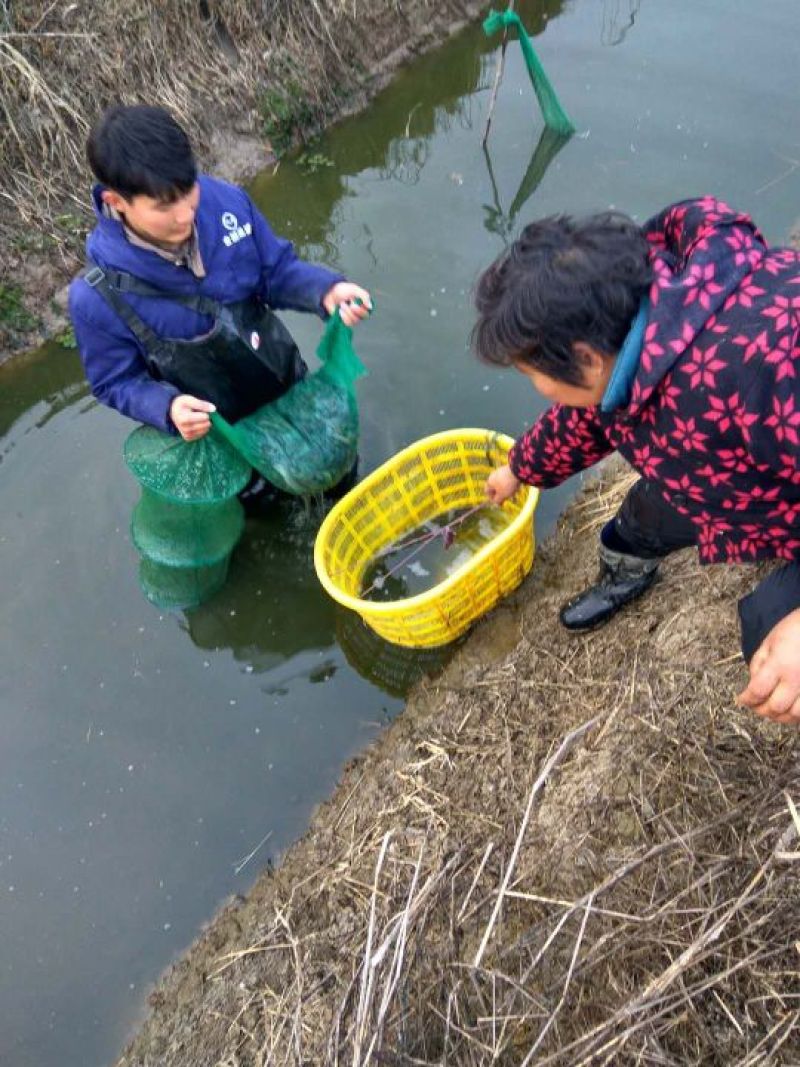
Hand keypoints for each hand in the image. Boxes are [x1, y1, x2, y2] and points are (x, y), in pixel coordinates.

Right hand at [169, 395, 215, 440]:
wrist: (173, 412)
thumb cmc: (182, 404)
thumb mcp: (190, 400)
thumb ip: (202, 404)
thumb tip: (213, 409)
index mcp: (184, 419)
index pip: (204, 417)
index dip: (206, 412)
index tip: (200, 410)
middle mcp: (185, 429)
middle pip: (206, 424)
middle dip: (206, 418)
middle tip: (199, 414)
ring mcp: (187, 435)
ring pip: (205, 430)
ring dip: (205, 423)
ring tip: (197, 418)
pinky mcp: (188, 438)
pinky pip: (202, 434)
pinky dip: (202, 428)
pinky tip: (196, 424)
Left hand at [323, 281, 372, 326]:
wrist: (331, 293)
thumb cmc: (344, 290)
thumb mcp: (355, 289)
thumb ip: (364, 296)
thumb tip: (370, 307)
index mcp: (364, 304)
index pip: (369, 310)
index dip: (363, 308)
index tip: (355, 304)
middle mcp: (360, 312)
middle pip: (364, 316)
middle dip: (356, 310)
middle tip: (351, 305)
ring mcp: (353, 317)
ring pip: (355, 319)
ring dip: (347, 311)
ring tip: (342, 304)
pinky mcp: (346, 322)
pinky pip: (348, 323)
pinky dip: (343, 316)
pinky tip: (340, 311)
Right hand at [485, 464, 520, 504]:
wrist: (517, 470)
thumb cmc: (507, 484)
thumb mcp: (502, 495)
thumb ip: (497, 500)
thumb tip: (495, 503)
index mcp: (489, 482)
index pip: (487, 492)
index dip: (492, 498)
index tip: (499, 502)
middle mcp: (492, 476)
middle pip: (494, 487)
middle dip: (500, 493)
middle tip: (507, 498)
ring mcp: (500, 471)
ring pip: (501, 483)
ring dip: (506, 488)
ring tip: (513, 492)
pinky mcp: (507, 469)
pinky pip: (507, 478)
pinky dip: (510, 483)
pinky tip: (516, 485)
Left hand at [737, 608, 799, 723]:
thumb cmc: (796, 629)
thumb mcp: (769, 642)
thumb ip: (758, 664)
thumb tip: (752, 685)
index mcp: (779, 664)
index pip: (757, 691)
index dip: (746, 699)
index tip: (742, 700)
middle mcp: (796, 679)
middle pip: (776, 708)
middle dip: (761, 710)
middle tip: (756, 707)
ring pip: (795, 715)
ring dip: (781, 717)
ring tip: (773, 711)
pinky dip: (797, 714)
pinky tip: (790, 708)